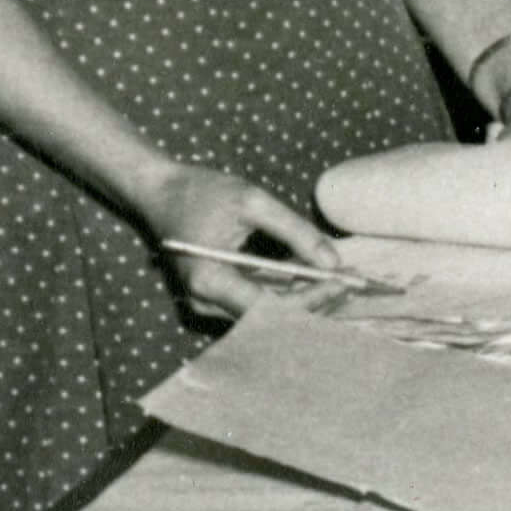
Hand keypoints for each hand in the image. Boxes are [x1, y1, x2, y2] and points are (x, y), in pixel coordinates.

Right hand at [127, 163, 340, 320]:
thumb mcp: (253, 201)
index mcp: (209, 281)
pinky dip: (287, 293)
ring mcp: (207, 303)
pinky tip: (314, 277)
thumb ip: (295, 231)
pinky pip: (257, 303)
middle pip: (271, 318)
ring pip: (267, 315)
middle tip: (351, 284)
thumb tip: (334, 263)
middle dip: (314, 303)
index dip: (311, 299)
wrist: (159, 191)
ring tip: (340, 280)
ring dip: (304, 300)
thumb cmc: (202, 191)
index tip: (343, 282)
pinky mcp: (215, 297)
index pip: (270, 307)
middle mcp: (205, 302)